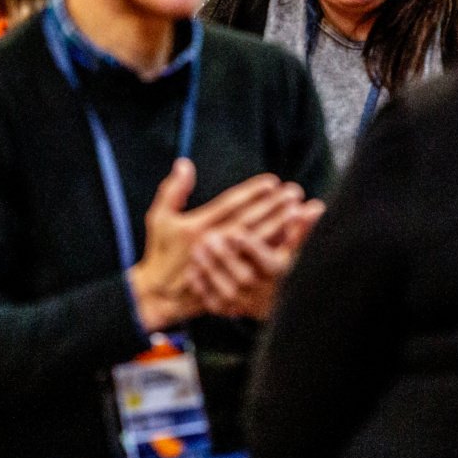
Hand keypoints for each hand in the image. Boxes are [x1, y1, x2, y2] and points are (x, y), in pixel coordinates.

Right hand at [127, 161, 296, 331]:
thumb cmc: (161, 252)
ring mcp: (222, 263)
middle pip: (250, 221)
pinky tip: (291, 237)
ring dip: (280, 225)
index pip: (231, 205)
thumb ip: (173, 190)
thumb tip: (184, 163)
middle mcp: (212, 244)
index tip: (272, 182)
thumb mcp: (159, 218)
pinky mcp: (230, 277)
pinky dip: (274, 248)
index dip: (253, 192)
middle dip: (273, 205)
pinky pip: (256, 261)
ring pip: (256, 241)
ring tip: (298, 210)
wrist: (161, 294)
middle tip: (294, 192)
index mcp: (196, 228)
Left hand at [186, 193, 325, 319]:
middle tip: (209, 237)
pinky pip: (217, 305)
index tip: (236, 232)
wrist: (277, 304)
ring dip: (212, 271)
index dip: (253, 249)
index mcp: (282, 275)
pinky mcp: (233, 311)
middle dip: (226, 257)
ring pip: (228, 291)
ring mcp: (248, 304)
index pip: (270, 264)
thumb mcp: (296, 249)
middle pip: (245, 277)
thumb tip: (316, 207)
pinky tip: (194, 272)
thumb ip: (302, 229)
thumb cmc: (288, 269)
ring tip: (197, 249)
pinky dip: (204, 290)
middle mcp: (265, 292)